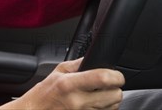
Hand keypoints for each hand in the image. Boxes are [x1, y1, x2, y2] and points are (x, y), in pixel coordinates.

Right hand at [0, 58, 123, 109]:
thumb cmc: (44, 93)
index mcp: (69, 84)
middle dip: (115, 89)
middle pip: (114, 95)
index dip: (115, 76)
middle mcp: (77, 101)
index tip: (117, 75)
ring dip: (110, 101)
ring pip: (113, 107)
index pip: (102, 78)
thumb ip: (76, 64)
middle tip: (109, 85)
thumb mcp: (57, 72)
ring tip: (99, 95)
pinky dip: (104, 109)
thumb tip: (93, 58)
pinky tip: (95, 104)